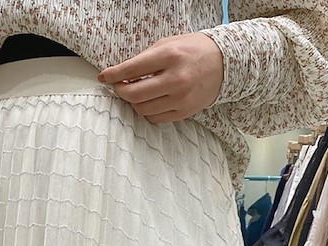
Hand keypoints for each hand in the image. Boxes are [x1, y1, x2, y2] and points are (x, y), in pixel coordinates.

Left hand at [99, 33, 224, 123]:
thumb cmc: (193, 51)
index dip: (114, 75)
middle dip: (120, 91)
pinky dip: (147, 110)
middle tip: (119, 86)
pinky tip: (150, 101)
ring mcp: (180, 99)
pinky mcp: (183, 113)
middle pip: (134, 94)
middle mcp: (175, 79)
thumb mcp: (168, 44)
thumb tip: (122, 74)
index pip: (132, 69)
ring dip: (134, 102)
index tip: (104, 77)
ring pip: (142, 109)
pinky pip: (155, 118)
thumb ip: (145, 59)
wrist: (223, 64)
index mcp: (169, 56)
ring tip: (137, 91)